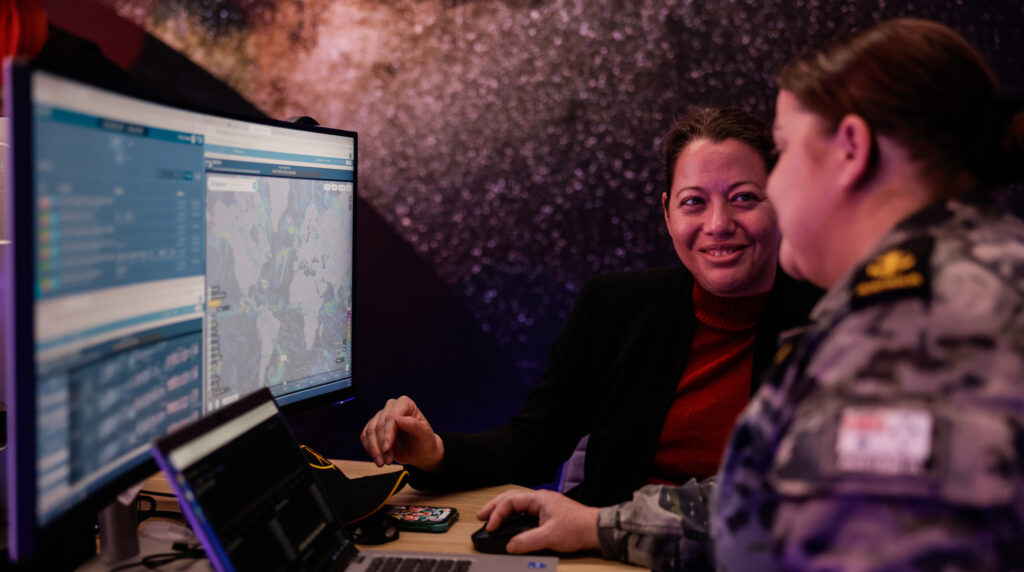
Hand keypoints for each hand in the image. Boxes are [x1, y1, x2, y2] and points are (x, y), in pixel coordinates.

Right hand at [359, 396, 443, 470]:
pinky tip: (378, 458)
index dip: (388, 433)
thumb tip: (398, 419)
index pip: (391, 417)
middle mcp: (391, 407)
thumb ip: (414, 426)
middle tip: (388, 461)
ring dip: (375, 450)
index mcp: (405, 404)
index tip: (387, 449)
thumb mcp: (425, 435)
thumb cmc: (424, 441)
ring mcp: (380, 417)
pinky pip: (365, 437)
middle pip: (379, 425)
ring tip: (384, 463)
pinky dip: (370, 450)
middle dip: (382, 445)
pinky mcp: (373, 427)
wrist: (419, 452)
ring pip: (370, 431)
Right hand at [477, 490, 598, 553]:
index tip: (490, 527)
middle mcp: (540, 499)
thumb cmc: (578, 527)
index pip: (510, 502)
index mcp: (539, 499)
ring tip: (491, 518)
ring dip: (503, 510)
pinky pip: (524, 511)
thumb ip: (528, 541)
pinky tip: (510, 522)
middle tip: (481, 516)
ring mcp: (544, 506)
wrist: (595, 530)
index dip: (497, 514)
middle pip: (511, 498)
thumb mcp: (550, 537)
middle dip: (494, 507)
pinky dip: (513, 515)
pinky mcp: (547, 514)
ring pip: (517, 503)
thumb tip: (510, 546)